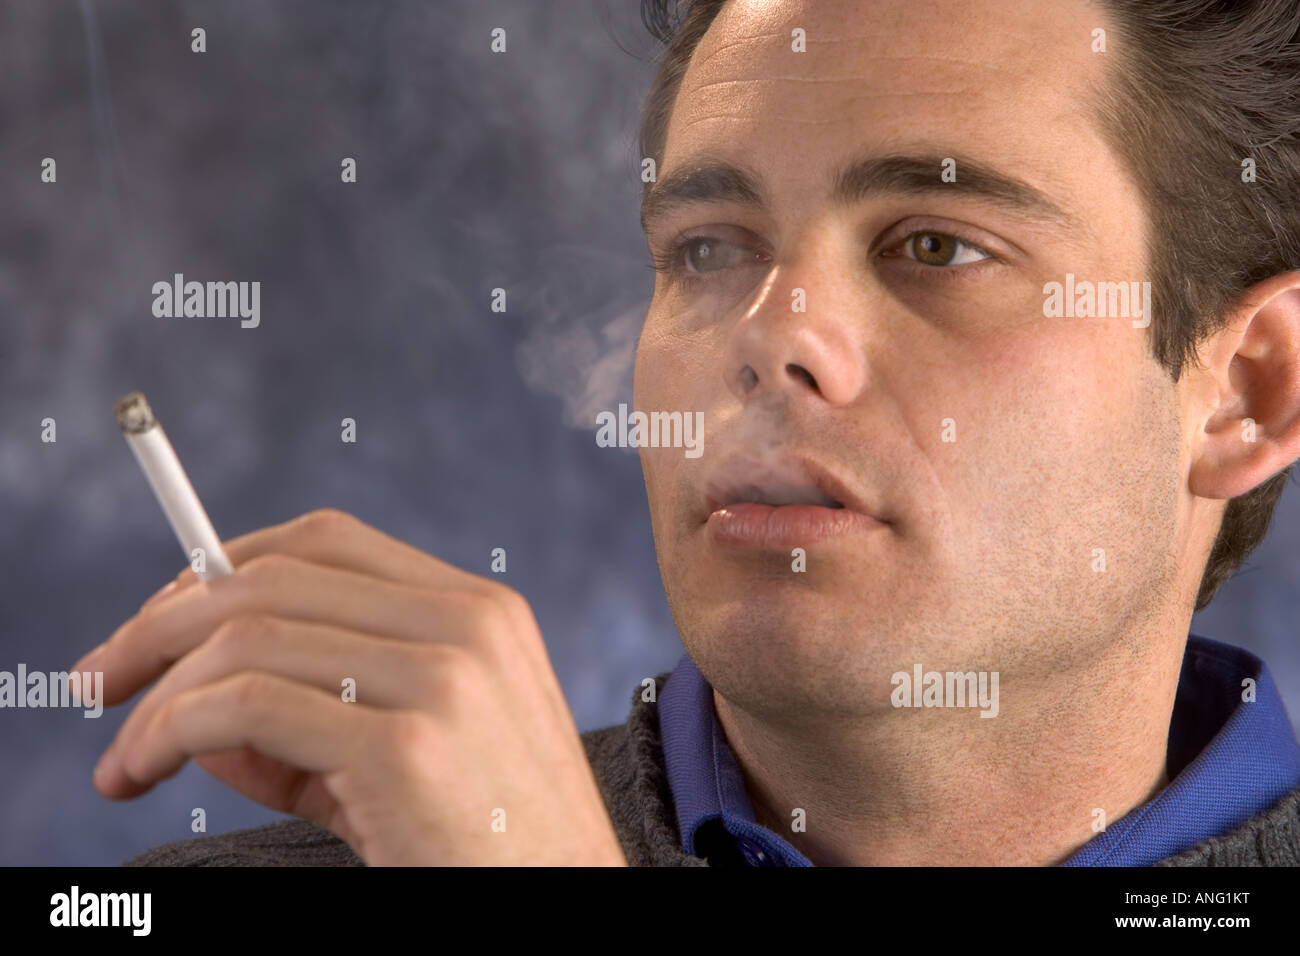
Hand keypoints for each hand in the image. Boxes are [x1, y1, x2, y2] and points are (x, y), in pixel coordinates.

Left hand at [73, 508, 626, 865]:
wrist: (567, 908)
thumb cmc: (494, 847)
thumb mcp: (410, 762)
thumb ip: (309, 730)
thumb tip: (193, 718)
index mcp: (478, 610)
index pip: (325, 541)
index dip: (223, 565)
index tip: (159, 620)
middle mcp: (465, 624)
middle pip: (273, 575)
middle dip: (161, 621)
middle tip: (99, 679)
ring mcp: (442, 679)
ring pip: (249, 636)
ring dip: (155, 693)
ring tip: (121, 759)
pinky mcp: (406, 748)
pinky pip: (246, 706)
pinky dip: (169, 729)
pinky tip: (145, 769)